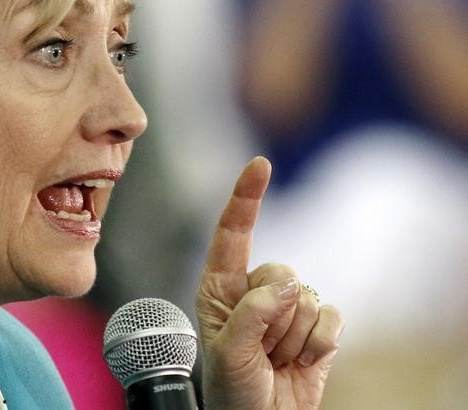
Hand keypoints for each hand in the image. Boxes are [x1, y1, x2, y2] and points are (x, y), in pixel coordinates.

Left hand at [196, 157, 343, 408]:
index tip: (260, 164)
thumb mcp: (227, 352)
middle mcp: (254, 289)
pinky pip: (331, 316)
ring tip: (273, 359)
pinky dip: (319, 344)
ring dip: (292, 337)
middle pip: (281, 270)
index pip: (233, 234)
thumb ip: (251, 313)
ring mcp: (287, 307)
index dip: (247, 197)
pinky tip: (300, 361)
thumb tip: (287, 283)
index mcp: (220, 287)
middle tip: (259, 349)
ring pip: (306, 297)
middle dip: (274, 315)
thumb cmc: (232, 390)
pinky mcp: (317, 325)